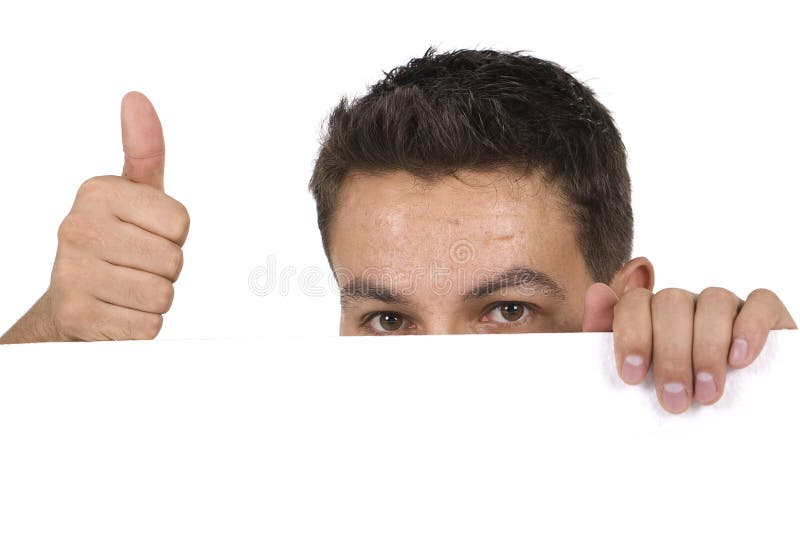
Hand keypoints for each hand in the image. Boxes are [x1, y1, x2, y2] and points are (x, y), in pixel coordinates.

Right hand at [2, 92, 188, 342]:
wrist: (71, 303)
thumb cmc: (115, 242)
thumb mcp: (133, 195)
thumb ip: (144, 150)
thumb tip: (136, 98)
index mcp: (97, 193)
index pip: (180, 225)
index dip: (173, 237)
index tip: (144, 235)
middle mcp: (76, 228)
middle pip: (173, 261)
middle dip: (164, 269)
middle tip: (135, 266)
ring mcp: (72, 272)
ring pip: (162, 295)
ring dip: (153, 299)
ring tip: (125, 288)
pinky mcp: (78, 315)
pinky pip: (147, 326)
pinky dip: (141, 326)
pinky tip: (117, 312)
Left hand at [582, 284, 796, 412]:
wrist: (735, 417)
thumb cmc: (675, 391)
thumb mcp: (637, 372)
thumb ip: (607, 335)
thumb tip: (597, 291)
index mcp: (651, 313)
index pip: (634, 302)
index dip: (631, 336)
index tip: (633, 376)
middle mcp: (686, 304)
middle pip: (671, 304)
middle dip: (671, 354)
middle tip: (674, 399)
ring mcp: (725, 306)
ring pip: (713, 301)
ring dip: (708, 349)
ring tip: (707, 393)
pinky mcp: (765, 314)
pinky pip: (760, 303)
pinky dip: (749, 329)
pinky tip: (740, 359)